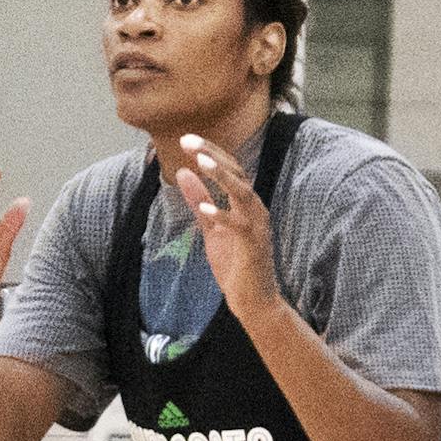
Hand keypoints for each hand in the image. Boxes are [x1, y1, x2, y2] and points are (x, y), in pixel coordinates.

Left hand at [175, 135, 281, 328]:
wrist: (254, 302)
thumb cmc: (236, 266)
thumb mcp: (211, 229)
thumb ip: (200, 201)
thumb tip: (183, 172)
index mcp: (245, 203)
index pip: (230, 168)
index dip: (210, 151)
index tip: (186, 138)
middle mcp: (255, 209)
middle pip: (236, 172)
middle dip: (212, 154)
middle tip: (188, 140)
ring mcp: (257, 226)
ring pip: (243, 192)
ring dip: (222, 176)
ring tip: (201, 161)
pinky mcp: (255, 246)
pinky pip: (240, 226)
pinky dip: (223, 216)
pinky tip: (206, 210)